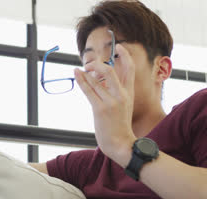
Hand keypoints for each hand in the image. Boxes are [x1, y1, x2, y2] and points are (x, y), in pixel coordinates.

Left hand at [74, 44, 136, 166]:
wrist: (120, 143)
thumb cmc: (119, 125)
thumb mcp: (124, 105)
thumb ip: (117, 91)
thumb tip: (103, 76)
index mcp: (129, 93)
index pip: (130, 68)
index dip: (125, 55)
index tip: (119, 47)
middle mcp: (121, 95)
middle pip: (110, 70)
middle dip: (97, 63)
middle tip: (89, 64)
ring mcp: (111, 102)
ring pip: (96, 80)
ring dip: (86, 72)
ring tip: (80, 70)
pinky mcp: (99, 109)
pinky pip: (88, 90)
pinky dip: (81, 80)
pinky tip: (76, 73)